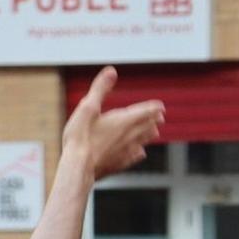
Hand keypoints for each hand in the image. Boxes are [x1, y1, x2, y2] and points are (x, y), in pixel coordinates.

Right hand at [61, 66, 164, 180]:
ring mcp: (125, 151)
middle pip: (147, 127)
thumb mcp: (87, 108)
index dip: (153, 108)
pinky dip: (139, 152)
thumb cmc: (80, 137)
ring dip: (149, 135)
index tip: (160, 106)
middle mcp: (129, 136)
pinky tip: (138, 153)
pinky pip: (134, 157)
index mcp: (123, 121)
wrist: (78, 167)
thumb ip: (100, 89)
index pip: (145, 112)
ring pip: (143, 141)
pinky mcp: (119, 164)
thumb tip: (111, 71)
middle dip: (154, 120)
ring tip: (153, 132)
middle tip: (160, 117)